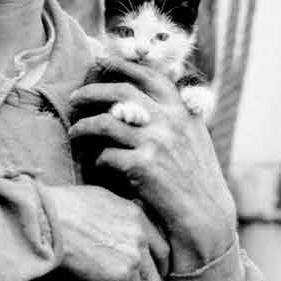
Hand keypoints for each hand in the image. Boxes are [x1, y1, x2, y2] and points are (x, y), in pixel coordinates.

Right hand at [53, 185, 169, 280]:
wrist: (43, 219)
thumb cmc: (61, 207)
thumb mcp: (100, 199)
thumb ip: (118, 216)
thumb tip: (116, 230)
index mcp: (137, 218)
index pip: (161, 251)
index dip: (159, 271)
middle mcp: (139, 239)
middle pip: (154, 278)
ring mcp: (130, 261)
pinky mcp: (115, 280)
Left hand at [69, 59, 237, 270]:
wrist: (206, 217)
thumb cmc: (197, 182)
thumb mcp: (194, 140)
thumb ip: (174, 118)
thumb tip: (144, 102)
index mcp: (182, 110)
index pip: (149, 76)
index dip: (122, 66)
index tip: (101, 64)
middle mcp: (169, 121)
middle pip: (121, 91)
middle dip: (91, 91)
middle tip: (75, 98)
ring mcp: (156, 142)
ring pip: (106, 122)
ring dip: (84, 126)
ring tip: (74, 132)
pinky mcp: (142, 167)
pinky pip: (106, 156)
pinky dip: (98, 161)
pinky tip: (98, 166)